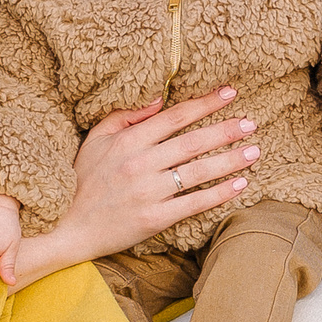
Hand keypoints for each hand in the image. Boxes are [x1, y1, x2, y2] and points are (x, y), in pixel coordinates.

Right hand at [0, 89, 261, 290]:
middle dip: (225, 130)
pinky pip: (193, 203)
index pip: (174, 117)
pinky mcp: (154, 219)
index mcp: (126, 141)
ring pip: (197, 172)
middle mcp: (139, 164)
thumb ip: (124, 116)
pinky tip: (240, 184)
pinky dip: (219, 193)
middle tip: (252, 122)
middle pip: (191, 142)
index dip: (204, 104)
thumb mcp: (94, 139)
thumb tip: (159, 99)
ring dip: (229, 160)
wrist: (66, 228)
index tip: (230, 93)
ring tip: (254, 151)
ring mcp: (148, 193)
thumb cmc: (80, 180)